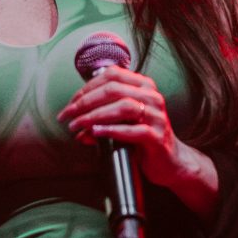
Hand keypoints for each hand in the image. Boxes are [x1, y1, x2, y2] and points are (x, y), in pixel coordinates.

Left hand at [56, 65, 190, 188]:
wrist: (170, 162)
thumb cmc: (143, 138)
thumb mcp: (122, 122)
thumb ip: (101, 116)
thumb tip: (76, 122)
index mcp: (143, 86)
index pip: (112, 75)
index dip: (87, 87)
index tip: (71, 102)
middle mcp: (152, 96)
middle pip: (113, 89)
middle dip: (85, 101)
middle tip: (67, 115)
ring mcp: (156, 116)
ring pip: (122, 107)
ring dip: (94, 116)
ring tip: (77, 126)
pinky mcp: (157, 137)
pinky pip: (133, 131)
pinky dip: (111, 130)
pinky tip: (95, 133)